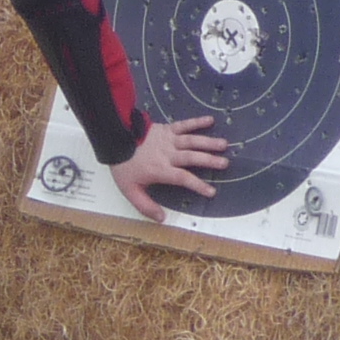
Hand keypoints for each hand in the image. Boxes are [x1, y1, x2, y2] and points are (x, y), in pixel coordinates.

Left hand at [114, 112, 228, 220]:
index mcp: (160, 169)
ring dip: (208, 142)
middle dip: (209, 160)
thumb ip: (145, 205)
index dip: (197, 185)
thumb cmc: (123, 165)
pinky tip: (210, 120)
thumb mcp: (129, 190)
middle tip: (225, 163)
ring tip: (224, 144)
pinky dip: (196, 121)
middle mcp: (167, 154)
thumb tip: (162, 218)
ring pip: (191, 141)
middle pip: (191, 157)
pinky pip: (183, 125)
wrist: (113, 139)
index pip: (183, 178)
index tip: (211, 192)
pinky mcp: (166, 129)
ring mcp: (168, 140)